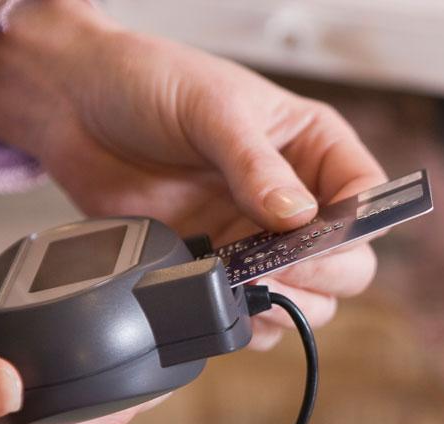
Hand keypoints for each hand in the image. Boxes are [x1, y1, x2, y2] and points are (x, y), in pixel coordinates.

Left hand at [0, 0, 386, 348]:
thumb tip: (296, 218)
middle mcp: (296, 200)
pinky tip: (218, 298)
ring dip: (284, 304)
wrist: (74, 107)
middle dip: (321, 274)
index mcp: (314, 147)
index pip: (369, 200)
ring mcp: (258, 241)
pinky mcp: (218, 270)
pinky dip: (243, 320)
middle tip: (274, 266)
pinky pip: (254, 316)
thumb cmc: (149, 83)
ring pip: (310, 300)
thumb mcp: (210, 110)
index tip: (316, 236)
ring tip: (242, 284)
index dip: (355, 228)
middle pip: (350, 264)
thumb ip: (255, 165)